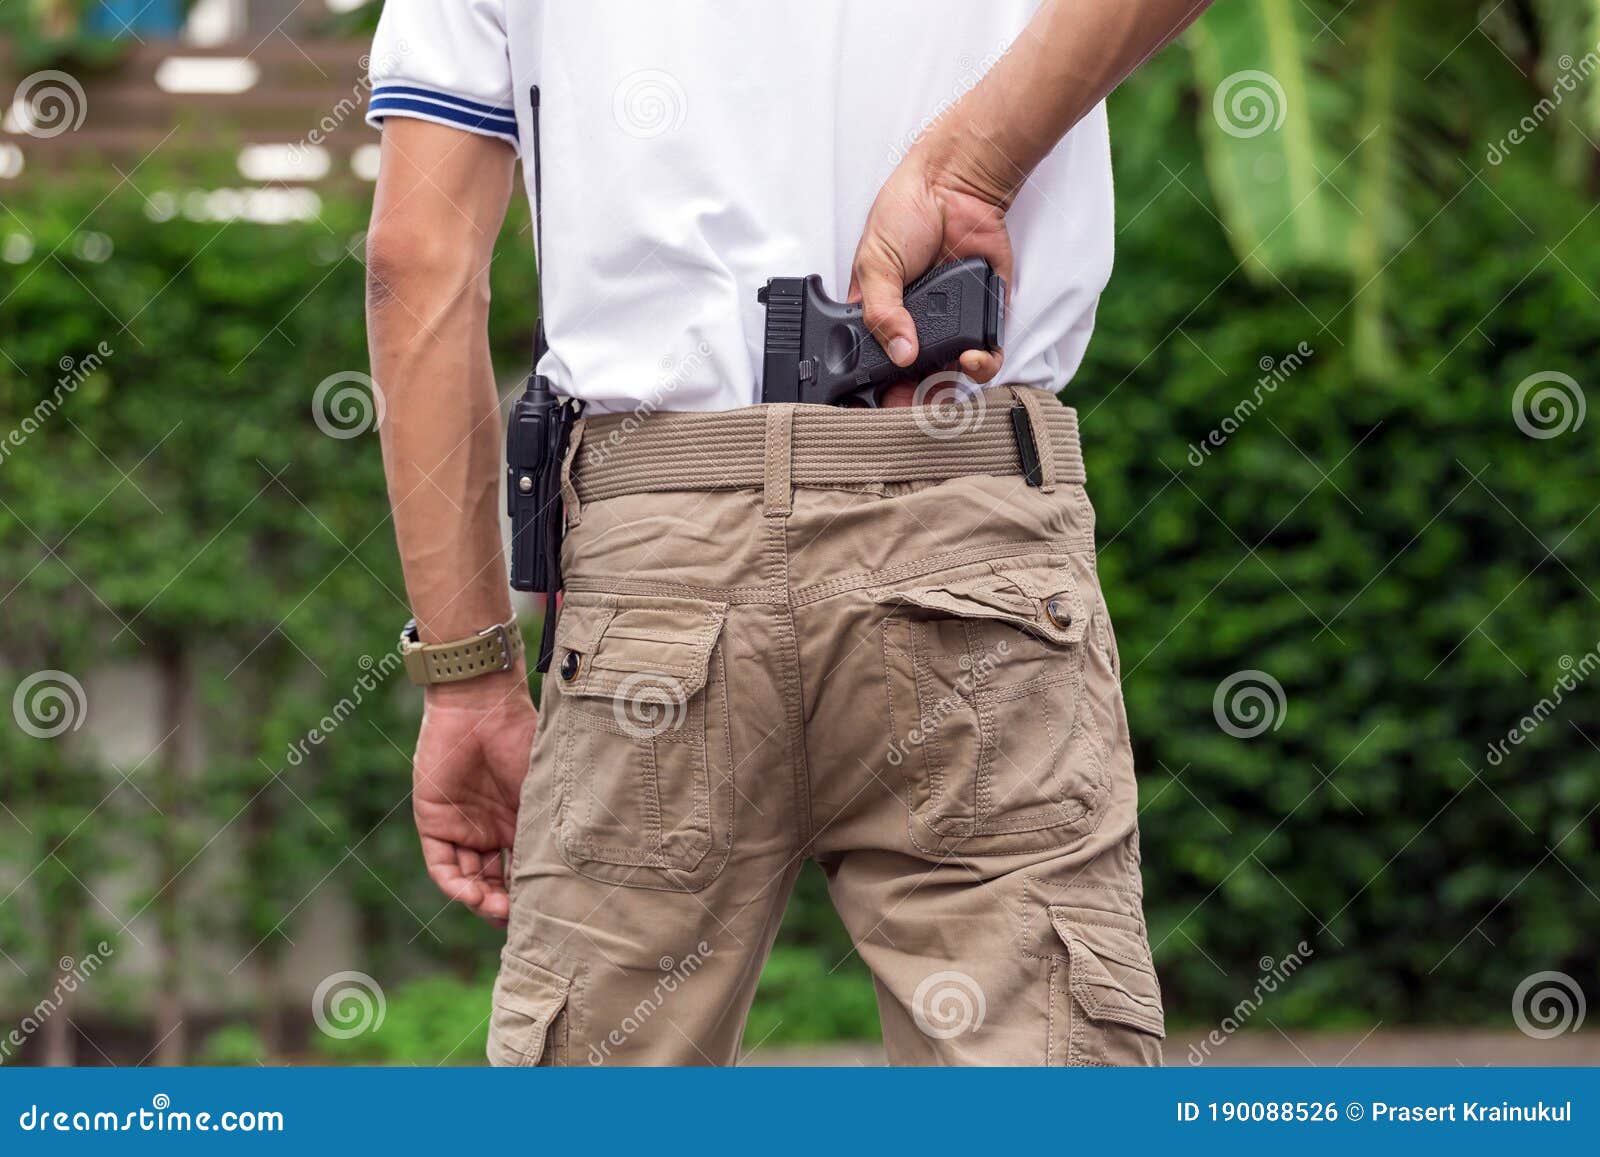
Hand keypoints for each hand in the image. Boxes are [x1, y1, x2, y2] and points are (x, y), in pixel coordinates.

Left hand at [411, 666, 537, 925]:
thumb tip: (580, 873)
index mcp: (521, 821)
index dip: (533, 894)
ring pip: (469, 879)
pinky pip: (441, 864)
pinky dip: (454, 884)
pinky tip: (470, 895)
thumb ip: (550, 825)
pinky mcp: (434, 822)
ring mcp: (463, 827)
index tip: (547, 911)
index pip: (525, 870)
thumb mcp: (543, 789)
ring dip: (480, 901)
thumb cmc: (522, 740)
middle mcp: (493, 829)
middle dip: (506, 906)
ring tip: (495, 911)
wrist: (481, 707)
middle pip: (497, 882)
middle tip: (517, 919)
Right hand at [849, 144, 1014, 404]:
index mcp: (880, 317)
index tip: (876, 402)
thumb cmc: (906, 213)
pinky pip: (986, 355)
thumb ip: (880, 311)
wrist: (955, 183)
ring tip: (940, 385)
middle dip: (911, 401)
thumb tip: (898, 353)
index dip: (874, 388)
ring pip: (949, 377)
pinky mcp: (984, 316)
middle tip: (909, 406)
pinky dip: (982, 365)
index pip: (874, 366)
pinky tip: (972, 359)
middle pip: (911, 381)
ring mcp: (949, 325)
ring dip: (946, 390)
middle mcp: (914, 326)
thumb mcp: (874, 262)